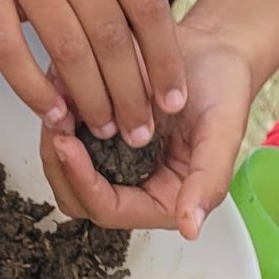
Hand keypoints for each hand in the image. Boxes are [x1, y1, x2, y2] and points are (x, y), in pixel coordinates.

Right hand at [0, 0, 185, 144]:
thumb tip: (150, 43)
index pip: (145, 5)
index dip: (163, 57)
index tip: (173, 100)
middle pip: (110, 35)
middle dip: (129, 93)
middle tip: (139, 132)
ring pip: (67, 48)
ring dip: (90, 99)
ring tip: (104, 131)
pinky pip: (10, 51)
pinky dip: (33, 90)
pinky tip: (54, 116)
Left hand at [40, 20, 253, 238]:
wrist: (215, 49)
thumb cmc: (224, 88)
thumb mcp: (223, 133)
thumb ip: (208, 182)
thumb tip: (190, 228)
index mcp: (163, 201)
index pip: (110, 210)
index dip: (83, 183)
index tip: (67, 144)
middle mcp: (135, 188)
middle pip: (77, 200)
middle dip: (59, 165)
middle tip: (55, 122)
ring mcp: (114, 164)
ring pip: (64, 173)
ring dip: (54, 141)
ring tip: (56, 103)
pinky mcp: (101, 138)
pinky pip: (68, 140)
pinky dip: (59, 119)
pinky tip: (60, 91)